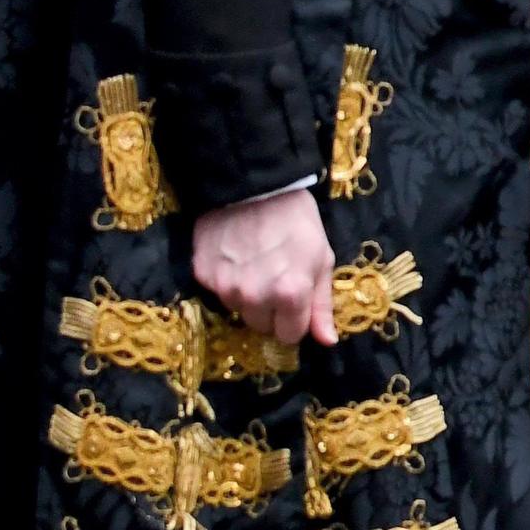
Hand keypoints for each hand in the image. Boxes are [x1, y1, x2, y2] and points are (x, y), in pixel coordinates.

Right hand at [192, 187, 336, 345]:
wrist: (254, 187)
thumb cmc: (297, 222)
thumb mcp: (321, 260)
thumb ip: (322, 306)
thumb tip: (327, 342)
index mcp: (289, 294)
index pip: (289, 335)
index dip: (294, 321)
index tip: (295, 301)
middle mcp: (254, 296)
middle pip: (261, 326)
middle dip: (271, 310)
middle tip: (275, 279)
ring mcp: (225, 287)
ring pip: (239, 310)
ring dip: (248, 296)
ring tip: (256, 265)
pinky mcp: (203, 275)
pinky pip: (218, 293)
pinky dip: (228, 281)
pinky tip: (236, 257)